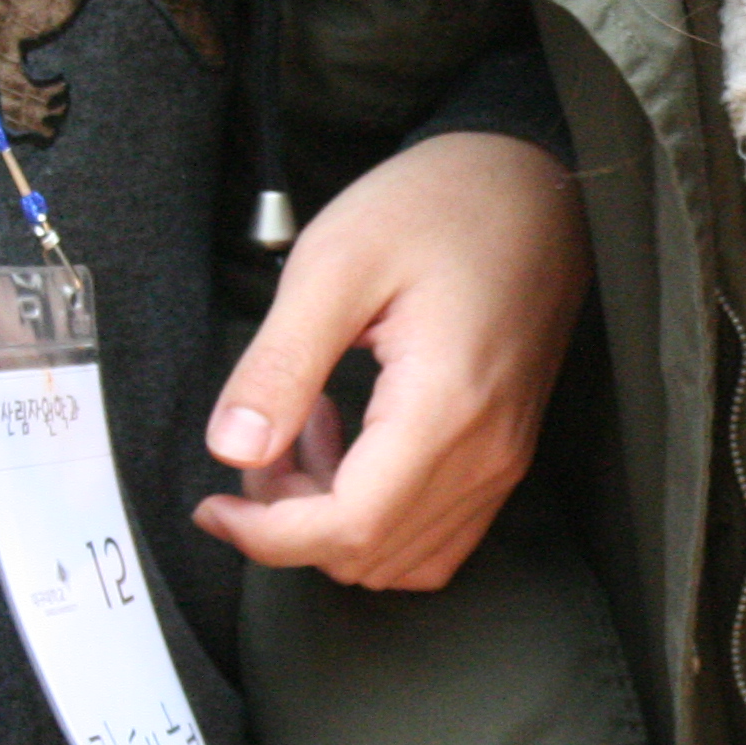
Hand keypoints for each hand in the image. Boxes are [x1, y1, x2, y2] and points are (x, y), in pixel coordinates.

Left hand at [196, 130, 589, 591]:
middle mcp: (486, 453)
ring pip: (401, 557)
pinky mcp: (505, 454)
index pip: (348, 527)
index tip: (212, 504)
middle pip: (369, 553)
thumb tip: (233, 450)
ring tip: (306, 431)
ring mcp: (503, 460)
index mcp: (444, 408)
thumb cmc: (439, 207)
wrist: (533, 187)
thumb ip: (280, 365)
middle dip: (290, 521)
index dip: (266, 535)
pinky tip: (353, 446)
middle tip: (261, 440)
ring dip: (331, 520)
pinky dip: (378, 517)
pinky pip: (437, 536)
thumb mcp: (334, 264)